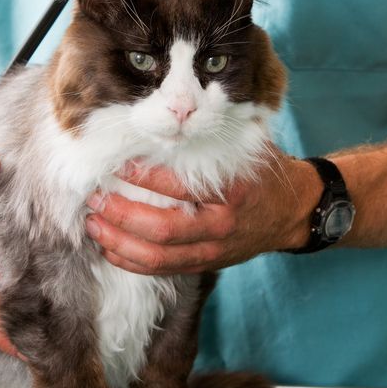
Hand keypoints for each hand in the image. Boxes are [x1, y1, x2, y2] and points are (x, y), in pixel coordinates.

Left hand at [85, 151, 320, 274]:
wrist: (292, 212)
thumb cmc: (262, 174)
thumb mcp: (246, 147)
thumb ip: (211, 135)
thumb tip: (167, 117)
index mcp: (232, 192)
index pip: (179, 187)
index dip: (143, 177)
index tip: (118, 164)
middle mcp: (221, 226)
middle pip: (162, 230)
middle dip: (121, 215)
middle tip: (96, 196)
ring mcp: (213, 250)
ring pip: (158, 257)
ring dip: (119, 243)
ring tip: (94, 223)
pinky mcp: (205, 264)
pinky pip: (162, 270)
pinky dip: (131, 262)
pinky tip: (109, 248)